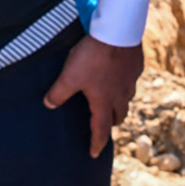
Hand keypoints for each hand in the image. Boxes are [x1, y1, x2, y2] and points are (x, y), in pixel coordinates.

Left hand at [45, 36, 143, 157]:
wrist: (118, 31)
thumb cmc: (92, 57)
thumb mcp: (69, 76)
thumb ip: (58, 92)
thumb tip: (48, 105)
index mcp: (104, 102)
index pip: (101, 129)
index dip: (96, 143)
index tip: (94, 153)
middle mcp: (121, 95)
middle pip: (119, 116)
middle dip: (111, 122)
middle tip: (103, 123)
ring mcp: (131, 80)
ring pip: (127, 98)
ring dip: (119, 103)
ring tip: (111, 99)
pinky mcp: (136, 65)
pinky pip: (132, 79)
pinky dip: (125, 82)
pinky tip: (119, 74)